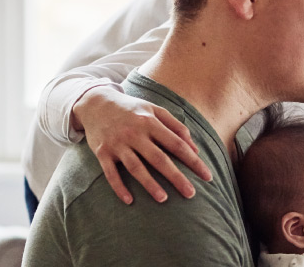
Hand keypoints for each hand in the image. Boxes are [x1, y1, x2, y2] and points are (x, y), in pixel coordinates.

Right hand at [72, 86, 210, 203]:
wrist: (96, 103)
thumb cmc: (131, 109)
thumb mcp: (154, 110)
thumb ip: (176, 126)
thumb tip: (195, 149)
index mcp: (150, 122)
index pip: (176, 144)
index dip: (193, 161)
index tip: (207, 176)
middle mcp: (134, 133)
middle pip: (158, 158)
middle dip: (176, 177)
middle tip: (191, 194)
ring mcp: (117, 143)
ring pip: (135, 167)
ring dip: (149, 184)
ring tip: (163, 199)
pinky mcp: (102, 152)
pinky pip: (111, 173)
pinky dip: (119, 187)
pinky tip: (129, 200)